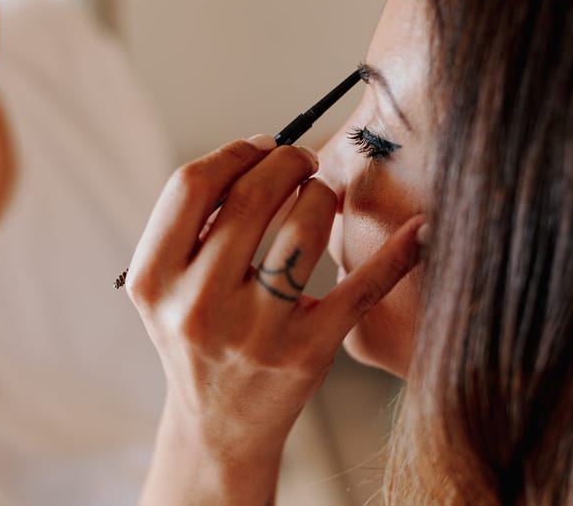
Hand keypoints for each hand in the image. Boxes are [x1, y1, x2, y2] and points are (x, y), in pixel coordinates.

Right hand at [127, 135, 423, 504]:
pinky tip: (418, 229)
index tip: (261, 146)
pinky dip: (394, 254)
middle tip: (303, 160)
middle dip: (287, 160)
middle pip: (252, 196)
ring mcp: (254, 332)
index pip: (192, 185)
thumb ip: (192, 226)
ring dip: (323, 194)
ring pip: (303, 228)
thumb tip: (256, 155)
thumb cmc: (198, 340)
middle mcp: (197, 306)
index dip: (235, 153)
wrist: (218, 426)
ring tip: (323, 193)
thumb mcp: (165, 289)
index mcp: (153, 280)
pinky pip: (360, 289)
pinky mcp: (307, 352)